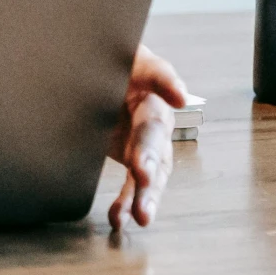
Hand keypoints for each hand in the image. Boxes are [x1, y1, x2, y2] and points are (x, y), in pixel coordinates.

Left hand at [106, 43, 187, 229]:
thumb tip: (178, 93)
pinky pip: (133, 185)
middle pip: (154, 135)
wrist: (97, 77)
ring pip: (153, 169)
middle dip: (150, 156)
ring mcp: (145, 141)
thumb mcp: (120, 54)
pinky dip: (126, 202)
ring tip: (142, 215)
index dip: (168, 84)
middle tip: (142, 173)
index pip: (159, 79)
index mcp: (149, 82)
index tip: (178, 96)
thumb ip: (145, 67)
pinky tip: (119, 220)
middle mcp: (154, 116)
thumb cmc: (111, 62)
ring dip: (147, 193)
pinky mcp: (131, 158)